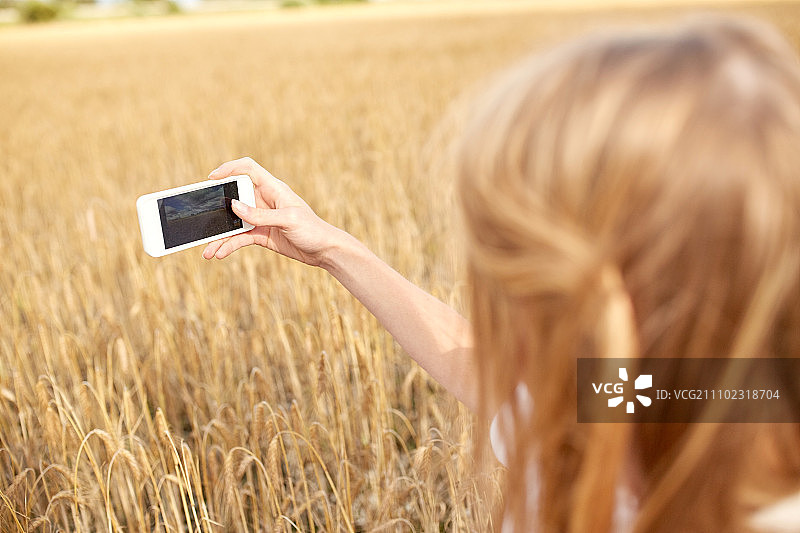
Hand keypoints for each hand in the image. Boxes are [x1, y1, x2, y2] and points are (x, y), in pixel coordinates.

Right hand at [202, 157, 341, 266]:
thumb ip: (260, 214)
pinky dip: (228, 245)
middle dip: (216, 209)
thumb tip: (234, 206)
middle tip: (201, 219)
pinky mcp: (261, 234)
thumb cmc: (313, 230)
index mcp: (273, 189)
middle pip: (234, 198)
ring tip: (207, 249)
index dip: (229, 168)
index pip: (248, 169)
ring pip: (233, 223)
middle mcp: (264, 201)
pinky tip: (219, 254)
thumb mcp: (288, 220)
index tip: (212, 178)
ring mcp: (261, 218)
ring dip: (219, 235)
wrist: (325, 251)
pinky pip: (239, 238)